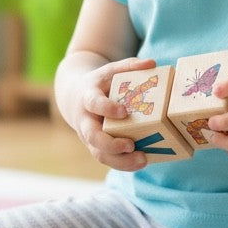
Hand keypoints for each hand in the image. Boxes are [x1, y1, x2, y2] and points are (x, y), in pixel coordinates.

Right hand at [64, 56, 156, 171]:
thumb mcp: (110, 71)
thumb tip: (152, 63)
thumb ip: (129, 66)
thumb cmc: (99, 84)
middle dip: (111, 144)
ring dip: (120, 161)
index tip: (123, 112)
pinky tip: (141, 162)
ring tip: (143, 160)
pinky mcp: (96, 148)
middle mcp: (85, 121)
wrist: (75, 98)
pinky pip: (108, 160)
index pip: (93, 103)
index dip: (106, 108)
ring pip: (99, 154)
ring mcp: (89, 137)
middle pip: (92, 136)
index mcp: (87, 98)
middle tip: (130, 145)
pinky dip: (123, 164)